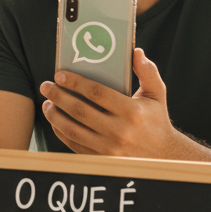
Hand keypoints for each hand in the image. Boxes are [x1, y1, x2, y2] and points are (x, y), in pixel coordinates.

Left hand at [40, 49, 210, 159]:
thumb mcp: (157, 95)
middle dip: (58, 96)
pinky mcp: (102, 159)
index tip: (59, 75)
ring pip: (72, 129)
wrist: (164, 156)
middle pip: (79, 110)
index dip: (74, 83)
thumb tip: (136, 52)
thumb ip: (147, 72)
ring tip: (47, 103)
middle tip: (46, 86)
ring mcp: (110, 148)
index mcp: (132, 112)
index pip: (96, 93)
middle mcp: (120, 131)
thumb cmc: (156, 120)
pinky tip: (55, 121)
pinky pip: (74, 144)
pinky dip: (60, 131)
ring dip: (54, 114)